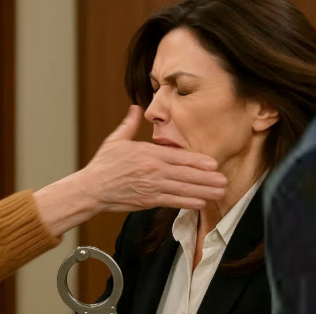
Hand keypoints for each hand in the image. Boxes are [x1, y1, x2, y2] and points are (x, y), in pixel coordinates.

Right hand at [77, 105, 226, 212]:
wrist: (91, 189)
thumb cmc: (103, 165)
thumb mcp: (116, 140)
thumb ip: (130, 124)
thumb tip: (136, 109)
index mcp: (148, 153)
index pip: (179, 157)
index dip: (198, 161)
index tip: (213, 163)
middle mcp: (154, 170)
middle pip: (186, 174)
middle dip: (207, 178)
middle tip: (224, 180)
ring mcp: (152, 187)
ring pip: (183, 189)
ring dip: (204, 191)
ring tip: (219, 192)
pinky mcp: (148, 201)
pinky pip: (173, 201)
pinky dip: (188, 202)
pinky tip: (201, 203)